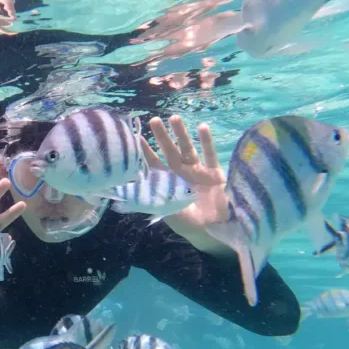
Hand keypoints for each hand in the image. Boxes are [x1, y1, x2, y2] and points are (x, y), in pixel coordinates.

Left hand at [140, 115, 230, 242]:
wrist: (214, 231)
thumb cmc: (189, 224)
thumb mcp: (169, 211)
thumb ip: (157, 198)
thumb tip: (134, 193)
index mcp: (169, 183)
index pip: (154, 163)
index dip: (145, 151)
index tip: (136, 136)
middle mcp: (182, 174)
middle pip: (170, 151)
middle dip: (162, 136)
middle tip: (154, 120)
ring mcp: (198, 172)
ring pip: (188, 148)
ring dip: (181, 134)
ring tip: (175, 117)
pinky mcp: (215, 173)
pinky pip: (210, 154)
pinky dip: (206, 141)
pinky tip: (202, 127)